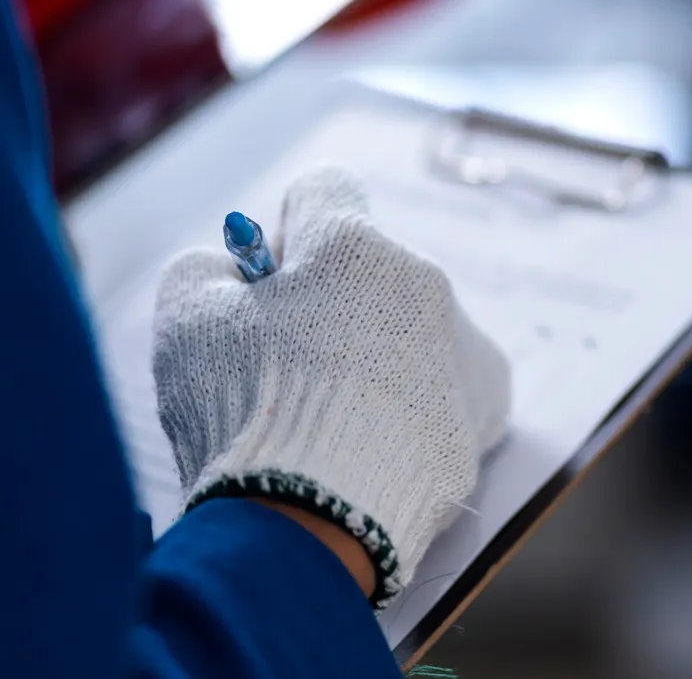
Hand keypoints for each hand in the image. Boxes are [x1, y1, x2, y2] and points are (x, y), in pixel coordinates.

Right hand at [153, 167, 510, 605]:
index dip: (288, 232)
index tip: (274, 279)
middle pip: (373, 269)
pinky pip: (447, 385)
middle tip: (292, 367)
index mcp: (353, 244)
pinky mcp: (488, 406)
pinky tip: (379, 442)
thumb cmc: (244, 409)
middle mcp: (424, 280)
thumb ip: (210, 269)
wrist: (318, 519)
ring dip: (381, 355)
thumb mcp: (186, 319)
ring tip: (336, 422)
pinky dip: (417, 405)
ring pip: (414, 329)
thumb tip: (240, 270)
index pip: (325, 190)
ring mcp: (465, 344)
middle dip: (334, 304)